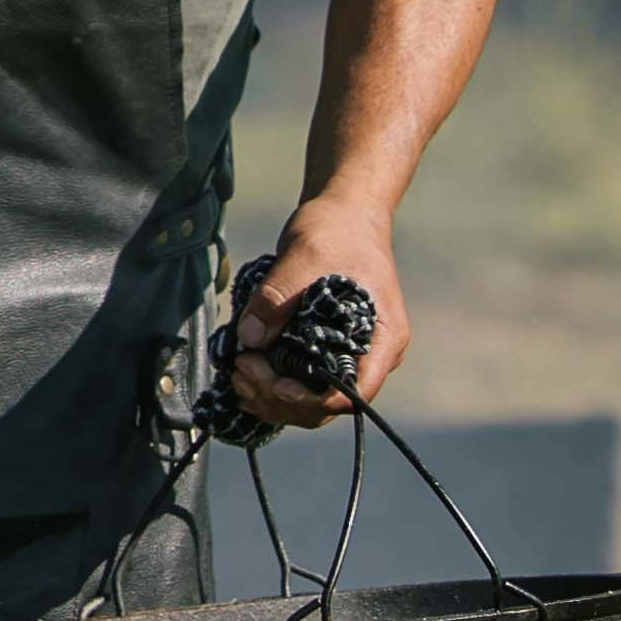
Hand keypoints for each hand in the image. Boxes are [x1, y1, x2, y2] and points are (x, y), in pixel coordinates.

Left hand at [226, 199, 408, 425]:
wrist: (344, 215)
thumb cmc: (336, 232)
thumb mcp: (304, 256)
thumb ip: (276, 298)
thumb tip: (248, 338)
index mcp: (382, 339)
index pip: (356, 393)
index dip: (315, 400)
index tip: (276, 385)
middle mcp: (370, 356)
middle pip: (328, 405)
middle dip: (282, 399)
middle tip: (243, 370)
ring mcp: (347, 354)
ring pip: (312, 401)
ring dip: (272, 397)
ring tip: (238, 372)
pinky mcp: (324, 350)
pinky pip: (301, 383)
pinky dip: (271, 385)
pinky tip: (243, 370)